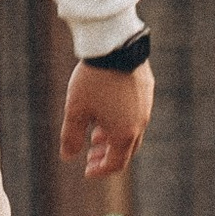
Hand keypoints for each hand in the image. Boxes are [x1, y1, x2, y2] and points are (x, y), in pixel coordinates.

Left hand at [61, 58, 153, 183]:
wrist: (115, 45)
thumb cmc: (93, 81)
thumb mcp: (75, 110)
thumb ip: (71, 137)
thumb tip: (67, 157)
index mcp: (125, 133)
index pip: (116, 163)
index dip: (100, 170)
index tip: (87, 170)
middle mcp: (140, 122)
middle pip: (126, 150)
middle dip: (107, 156)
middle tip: (90, 155)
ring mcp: (146, 106)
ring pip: (132, 131)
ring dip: (114, 138)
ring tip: (95, 134)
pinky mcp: (147, 89)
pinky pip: (136, 113)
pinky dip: (122, 120)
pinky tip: (106, 110)